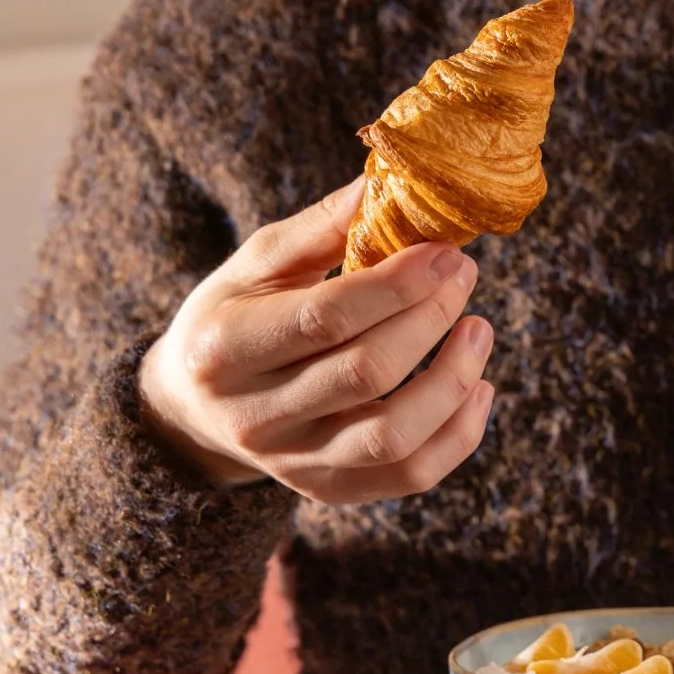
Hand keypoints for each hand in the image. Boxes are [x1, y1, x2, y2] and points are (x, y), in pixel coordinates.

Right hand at [139, 177, 494, 504]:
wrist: (194, 411)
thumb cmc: (235, 319)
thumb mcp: (257, 265)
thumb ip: (323, 228)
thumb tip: (392, 182)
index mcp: (227, 348)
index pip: (325, 318)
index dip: (396, 284)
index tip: (444, 251)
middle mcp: (257, 417)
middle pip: (366, 373)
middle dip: (430, 318)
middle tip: (463, 274)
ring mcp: (295, 464)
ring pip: (394, 436)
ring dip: (454, 379)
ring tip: (479, 329)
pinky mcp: (331, 491)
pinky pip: (412, 476)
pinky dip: (460, 433)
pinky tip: (479, 386)